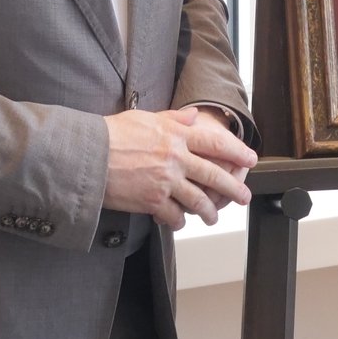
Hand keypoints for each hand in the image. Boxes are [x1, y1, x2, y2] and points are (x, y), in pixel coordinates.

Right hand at [103, 107, 258, 228]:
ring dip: (208, 212)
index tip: (250, 159)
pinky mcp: (152, 201)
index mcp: (176, 135)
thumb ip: (172, 119)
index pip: (216, 144)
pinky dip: (179, 221)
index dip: (238, 152)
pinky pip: (174, 215)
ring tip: (213, 218)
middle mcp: (175, 158)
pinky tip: (180, 222)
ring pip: (198, 200)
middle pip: (214, 175)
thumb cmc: (111, 134)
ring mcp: (165, 181)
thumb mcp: (144, 118)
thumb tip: (193, 116)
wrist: (87, 155)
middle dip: (233, 188)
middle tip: (243, 196)